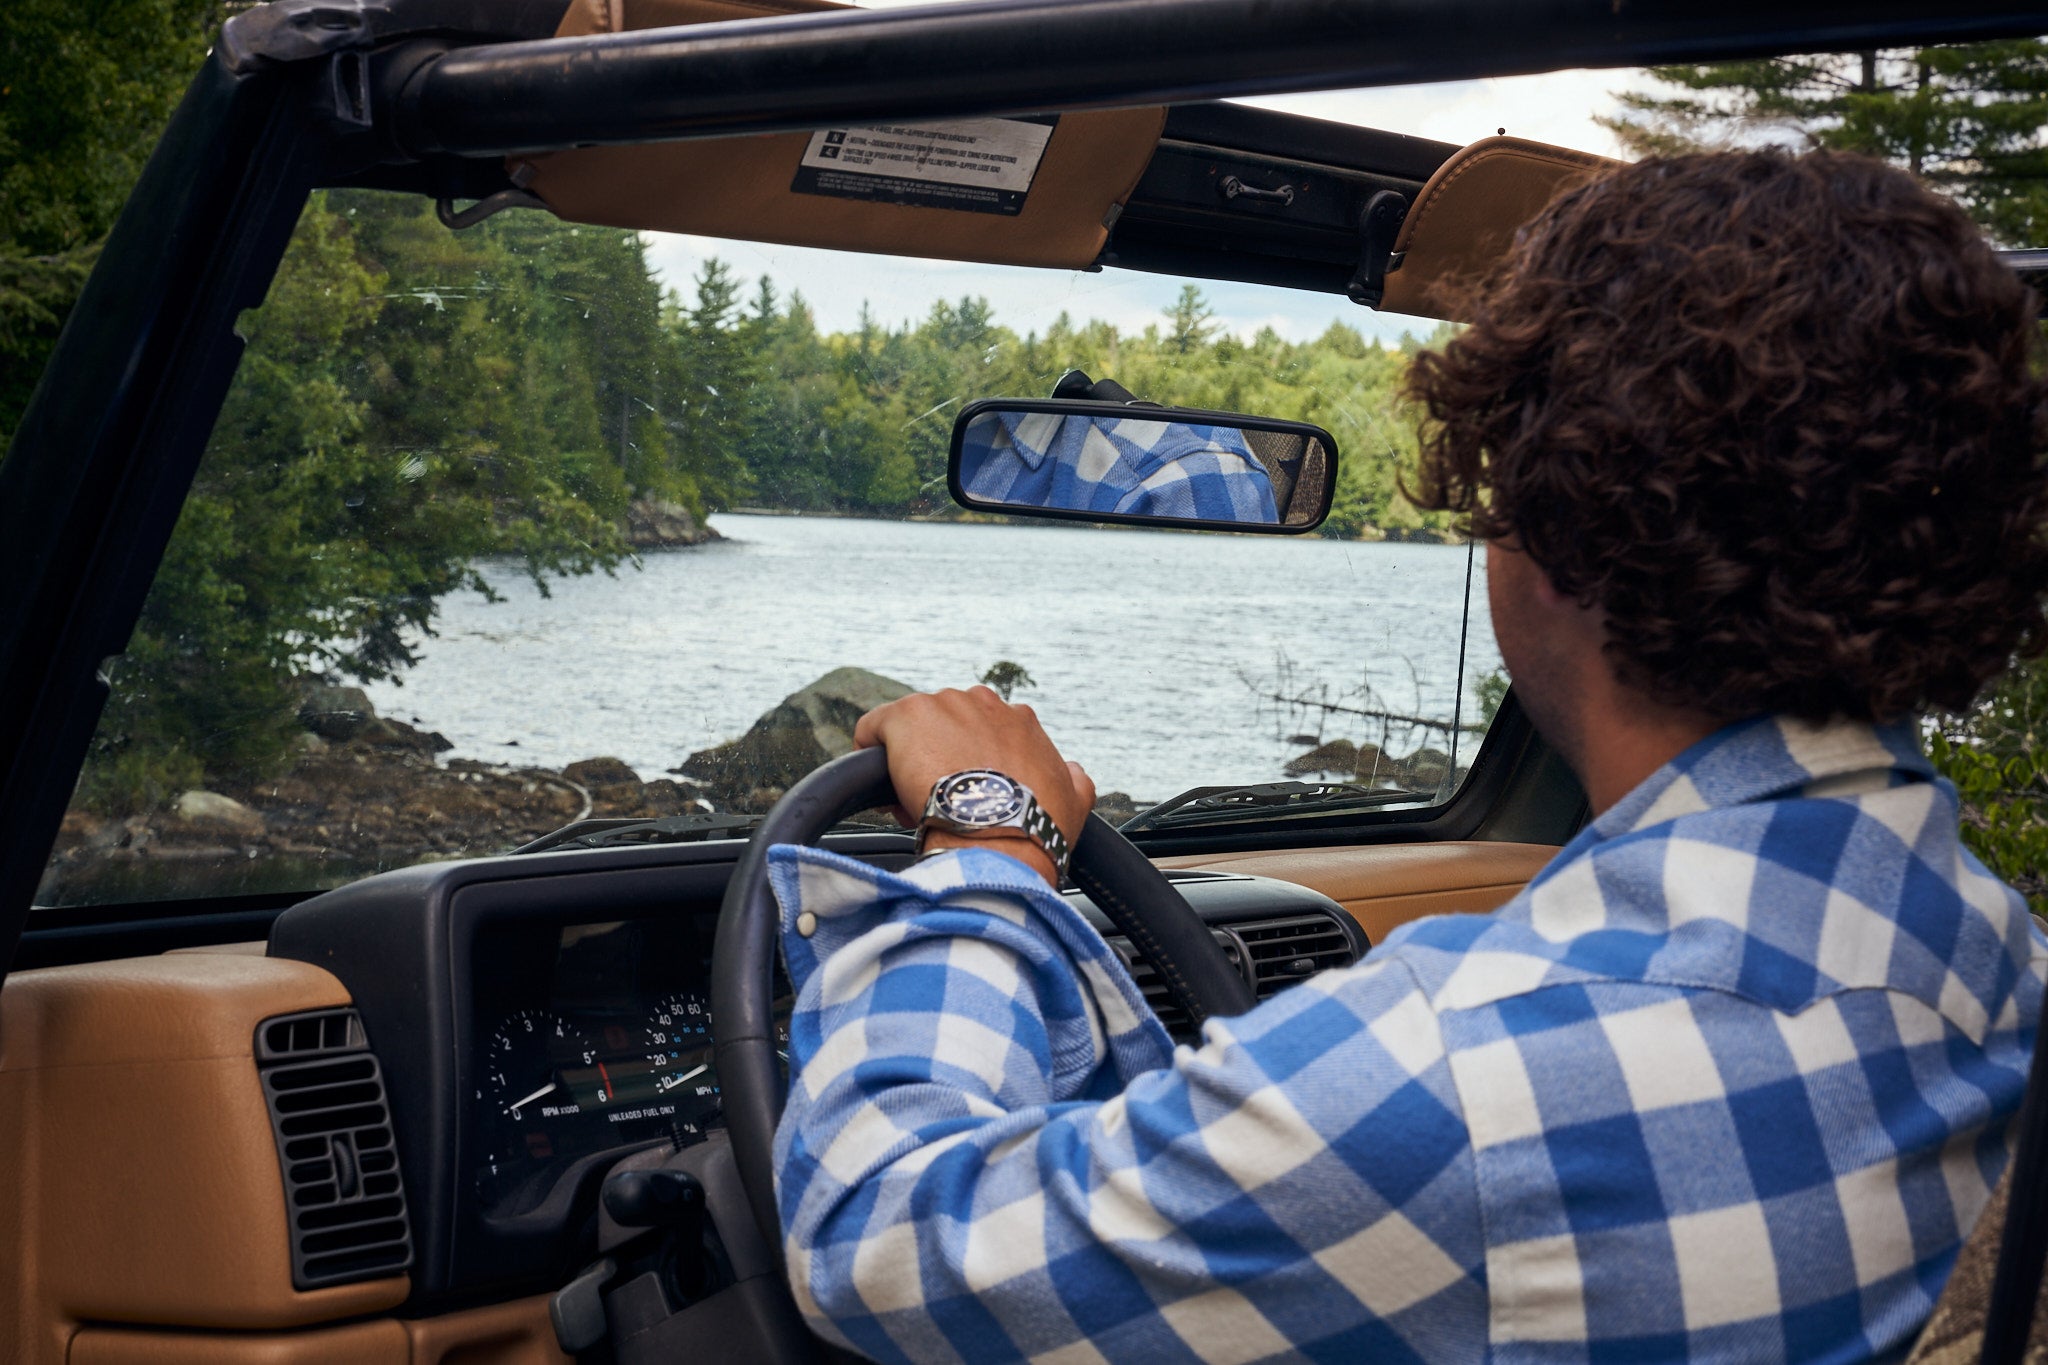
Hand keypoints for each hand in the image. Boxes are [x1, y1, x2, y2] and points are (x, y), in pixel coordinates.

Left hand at [852, 686, 1094, 886]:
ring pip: (910, 731)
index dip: (970, 766)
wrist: (1001, 838)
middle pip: (945, 729)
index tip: (966, 797)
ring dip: (908, 763)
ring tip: (914, 804)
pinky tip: (879, 786)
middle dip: (939, 762)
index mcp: (1019, 720)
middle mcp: (982, 703)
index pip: (982, 734)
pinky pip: (873, 729)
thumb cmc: (1037, 826)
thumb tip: (1073, 771)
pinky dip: (870, 754)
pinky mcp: (905, 716)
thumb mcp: (1076, 799)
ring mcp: (942, 705)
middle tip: (940, 803)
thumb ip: (1073, 778)